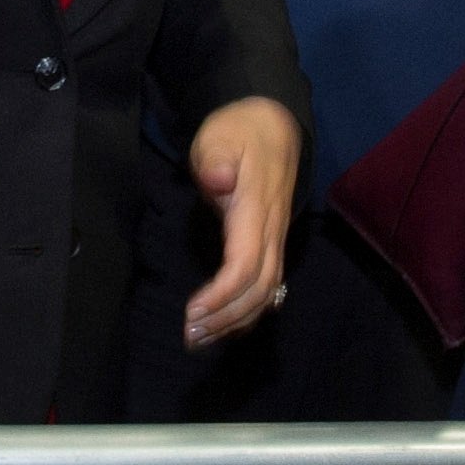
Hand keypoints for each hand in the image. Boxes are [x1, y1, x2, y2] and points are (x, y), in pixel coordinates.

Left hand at [185, 98, 298, 346]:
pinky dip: (247, 310)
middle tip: (189, 336)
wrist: (273, 126)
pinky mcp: (272, 244)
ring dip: (235, 320)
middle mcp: (272, 232)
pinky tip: (226, 324)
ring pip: (266, 293)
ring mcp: (275, 240)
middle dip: (225, 318)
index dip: (222, 295)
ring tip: (201, 338)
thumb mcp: (222, 136)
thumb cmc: (240, 132)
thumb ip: (218, 158)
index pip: (246, 264)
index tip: (192, 313)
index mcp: (257, 210)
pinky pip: (267, 286)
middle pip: (258, 289)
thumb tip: (219, 181)